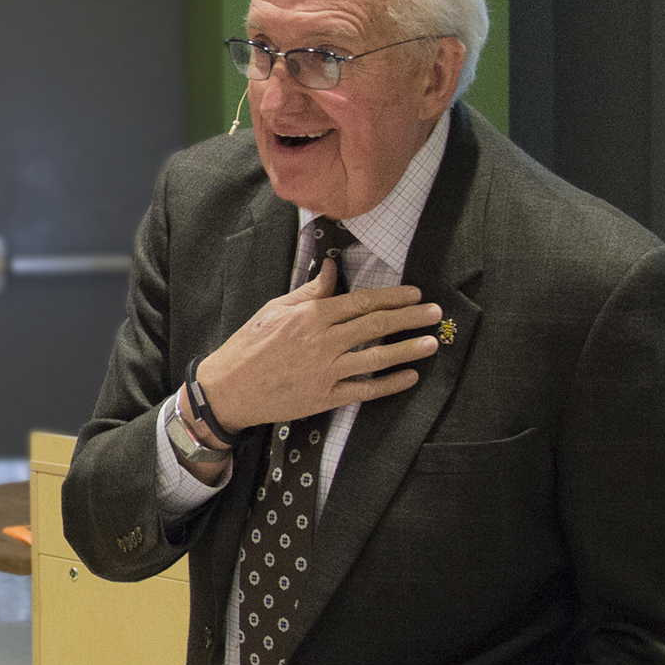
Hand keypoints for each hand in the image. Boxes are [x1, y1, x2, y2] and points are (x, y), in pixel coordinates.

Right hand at [195, 252, 445, 432]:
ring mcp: (326, 371)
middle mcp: (323, 342)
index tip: (415, 295)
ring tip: (431, 343)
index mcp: (311, 316)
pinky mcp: (325, 397)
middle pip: (376, 327)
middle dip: (410, 319)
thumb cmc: (248, 346)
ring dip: (408, 350)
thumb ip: (309, 289)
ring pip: (376, 358)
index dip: (393, 298)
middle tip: (435, 314)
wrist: (228, 389)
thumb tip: (332, 267)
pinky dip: (389, 384)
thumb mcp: (275, 309)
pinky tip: (409, 377)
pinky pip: (365, 390)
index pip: (362, 302)